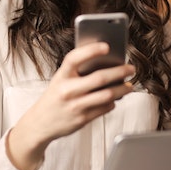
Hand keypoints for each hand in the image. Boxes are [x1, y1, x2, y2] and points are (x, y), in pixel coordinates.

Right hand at [6, 42, 134, 169]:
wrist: (40, 123)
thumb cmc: (54, 97)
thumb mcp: (60, 80)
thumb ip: (77, 72)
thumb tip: (105, 63)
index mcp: (61, 76)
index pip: (75, 58)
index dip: (91, 50)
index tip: (107, 46)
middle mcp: (67, 90)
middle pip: (99, 78)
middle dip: (119, 72)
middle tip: (130, 68)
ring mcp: (75, 106)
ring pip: (106, 95)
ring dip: (122, 89)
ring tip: (129, 86)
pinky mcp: (82, 119)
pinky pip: (104, 108)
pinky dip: (112, 102)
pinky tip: (115, 99)